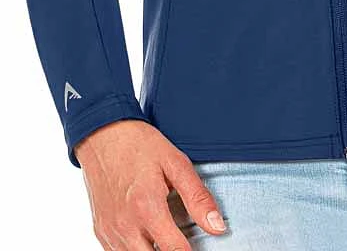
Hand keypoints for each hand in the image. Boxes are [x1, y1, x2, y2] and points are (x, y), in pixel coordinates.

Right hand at [74, 118, 227, 248]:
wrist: (102, 135)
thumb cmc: (139, 145)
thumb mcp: (176, 163)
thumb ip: (198, 197)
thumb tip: (218, 227)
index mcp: (147, 208)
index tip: (200, 247)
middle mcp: (125, 226)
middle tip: (182, 241)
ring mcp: (110, 231)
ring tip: (166, 237)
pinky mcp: (100, 231)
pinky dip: (135, 250)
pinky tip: (146, 238)